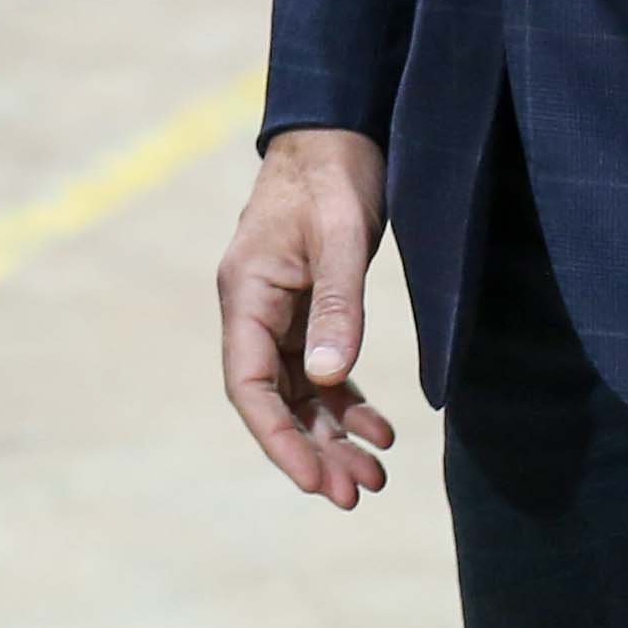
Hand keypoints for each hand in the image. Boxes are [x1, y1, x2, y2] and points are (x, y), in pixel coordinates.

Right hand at [215, 128, 399, 509]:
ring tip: (374, 477)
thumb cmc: (333, 176)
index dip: (277, 440)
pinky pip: (320, 371)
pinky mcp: (306, 308)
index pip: (249, 385)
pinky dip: (346, 404)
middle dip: (311, 452)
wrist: (336, 132)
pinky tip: (381, 430)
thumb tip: (328, 379)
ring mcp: (278, 311)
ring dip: (331, 436)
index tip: (314, 483)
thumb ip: (334, 307)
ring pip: (299, 393)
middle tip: (356, 495)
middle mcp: (254, 309)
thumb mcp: (338, 237)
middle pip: (273, 400)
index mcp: (246, 293)